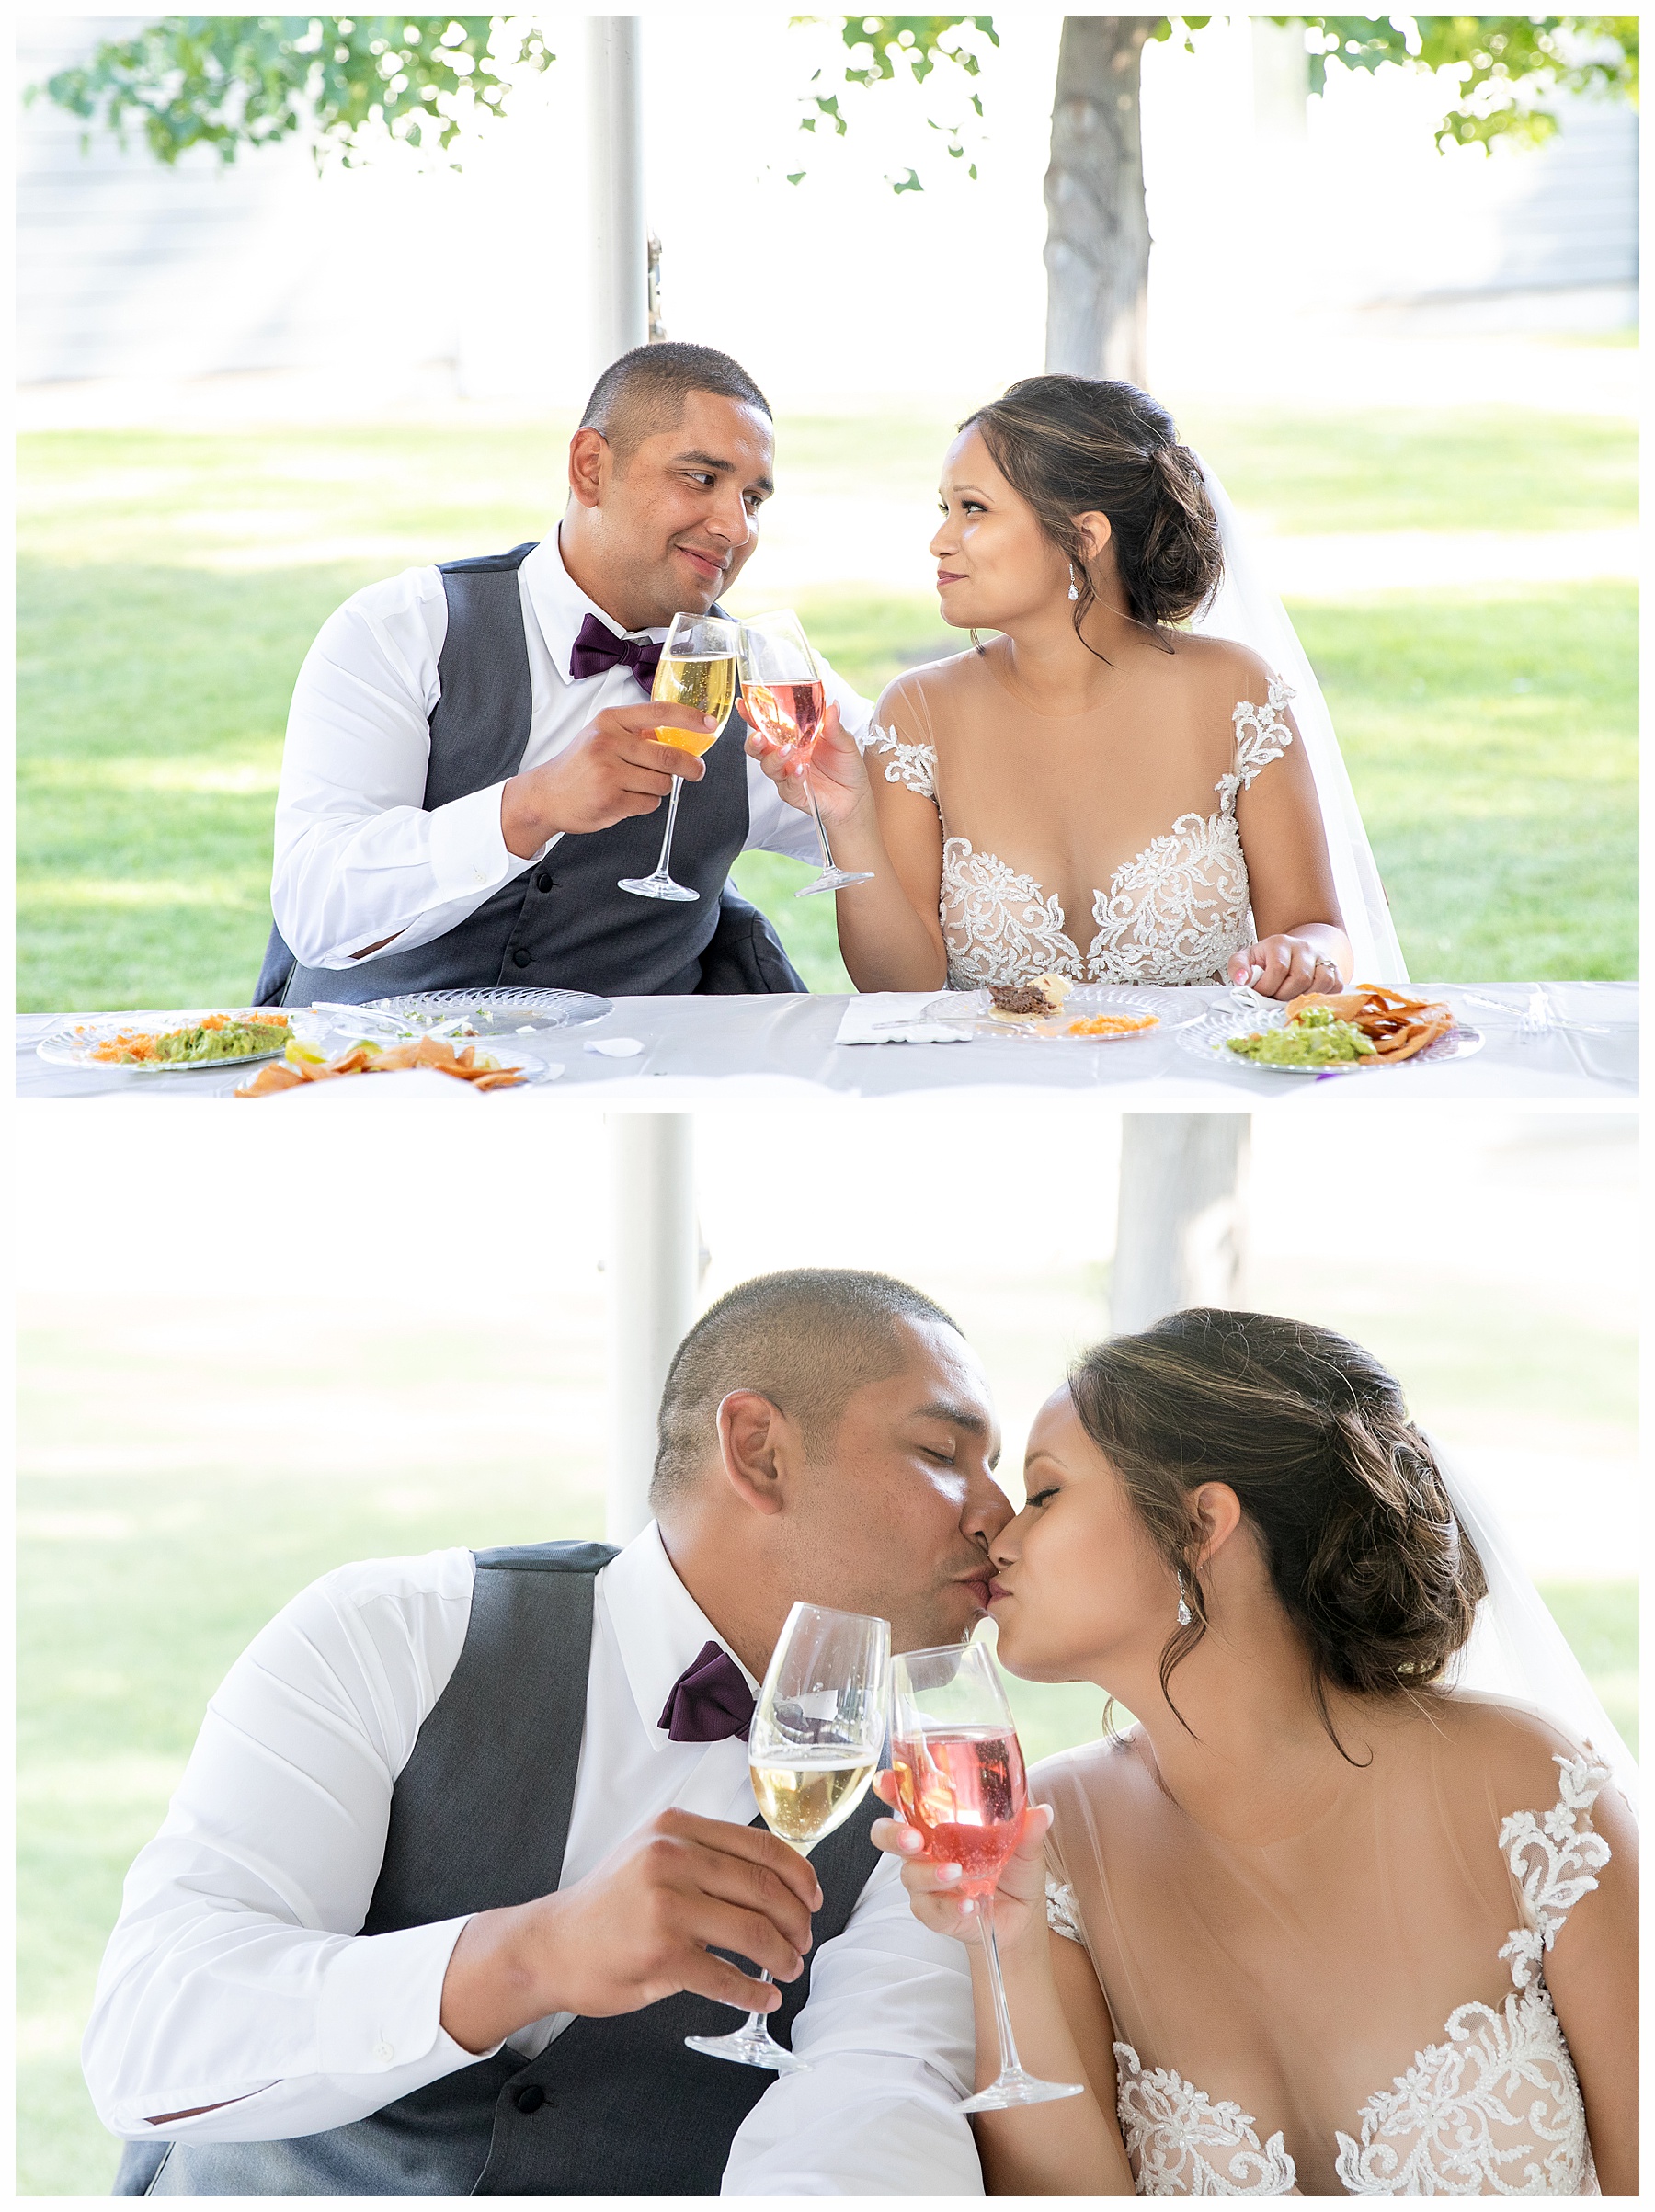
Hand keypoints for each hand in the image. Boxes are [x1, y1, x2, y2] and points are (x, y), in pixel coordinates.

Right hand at [439, 1807, 821, 2053]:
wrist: (550, 1945)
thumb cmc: (609, 1904)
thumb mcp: (652, 1853)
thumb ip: (706, 1855)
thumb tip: (778, 1880)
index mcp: (676, 1828)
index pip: (761, 1846)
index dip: (799, 1875)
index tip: (814, 1899)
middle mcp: (671, 1857)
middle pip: (764, 1889)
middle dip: (797, 1921)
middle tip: (804, 1942)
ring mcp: (665, 1905)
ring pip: (753, 1931)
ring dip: (782, 1956)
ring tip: (788, 1969)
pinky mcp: (660, 1954)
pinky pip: (726, 1977)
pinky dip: (753, 1992)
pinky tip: (763, 1998)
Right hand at [500, 701, 714, 856]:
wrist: (546, 795)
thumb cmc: (580, 764)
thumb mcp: (603, 735)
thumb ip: (637, 731)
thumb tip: (681, 734)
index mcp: (610, 720)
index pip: (660, 712)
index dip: (690, 719)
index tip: (710, 725)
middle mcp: (608, 742)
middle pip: (669, 755)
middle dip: (690, 766)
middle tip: (695, 770)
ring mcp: (608, 772)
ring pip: (662, 782)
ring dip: (660, 788)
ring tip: (639, 786)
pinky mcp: (610, 799)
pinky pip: (649, 803)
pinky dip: (646, 803)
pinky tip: (626, 799)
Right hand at [739, 698, 869, 827]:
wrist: (856, 797)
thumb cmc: (846, 768)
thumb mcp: (844, 742)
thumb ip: (834, 726)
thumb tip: (833, 706)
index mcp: (793, 739)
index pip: (767, 726)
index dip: (752, 716)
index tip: (744, 705)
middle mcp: (786, 757)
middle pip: (758, 748)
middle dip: (754, 741)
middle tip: (759, 735)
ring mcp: (788, 775)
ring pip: (769, 767)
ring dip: (775, 758)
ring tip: (788, 750)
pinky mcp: (795, 794)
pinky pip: (787, 786)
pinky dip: (793, 778)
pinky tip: (801, 770)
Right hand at [869, 1772, 1051, 1960]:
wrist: (1021, 1918)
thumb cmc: (1014, 1870)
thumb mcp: (1026, 1846)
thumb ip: (1029, 1829)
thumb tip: (1042, 1812)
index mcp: (939, 1821)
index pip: (905, 1800)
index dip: (890, 1788)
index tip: (886, 1782)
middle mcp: (925, 1849)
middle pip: (887, 1836)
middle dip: (893, 1834)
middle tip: (914, 1838)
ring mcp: (926, 1882)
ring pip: (909, 1875)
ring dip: (930, 1873)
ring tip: (956, 1873)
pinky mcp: (934, 1913)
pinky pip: (931, 1910)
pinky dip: (950, 1907)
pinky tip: (970, 1905)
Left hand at [1228, 935, 1343, 1000]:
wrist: (1295, 951)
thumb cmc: (1268, 959)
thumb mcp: (1247, 958)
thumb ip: (1238, 967)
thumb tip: (1242, 980)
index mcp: (1280, 943)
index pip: (1278, 968)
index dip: (1267, 988)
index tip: (1260, 993)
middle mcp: (1304, 948)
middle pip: (1300, 978)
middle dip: (1284, 995)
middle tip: (1274, 998)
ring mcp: (1322, 958)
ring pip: (1320, 983)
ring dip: (1303, 997)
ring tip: (1289, 998)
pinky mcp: (1335, 970)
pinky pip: (1334, 986)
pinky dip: (1320, 997)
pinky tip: (1305, 997)